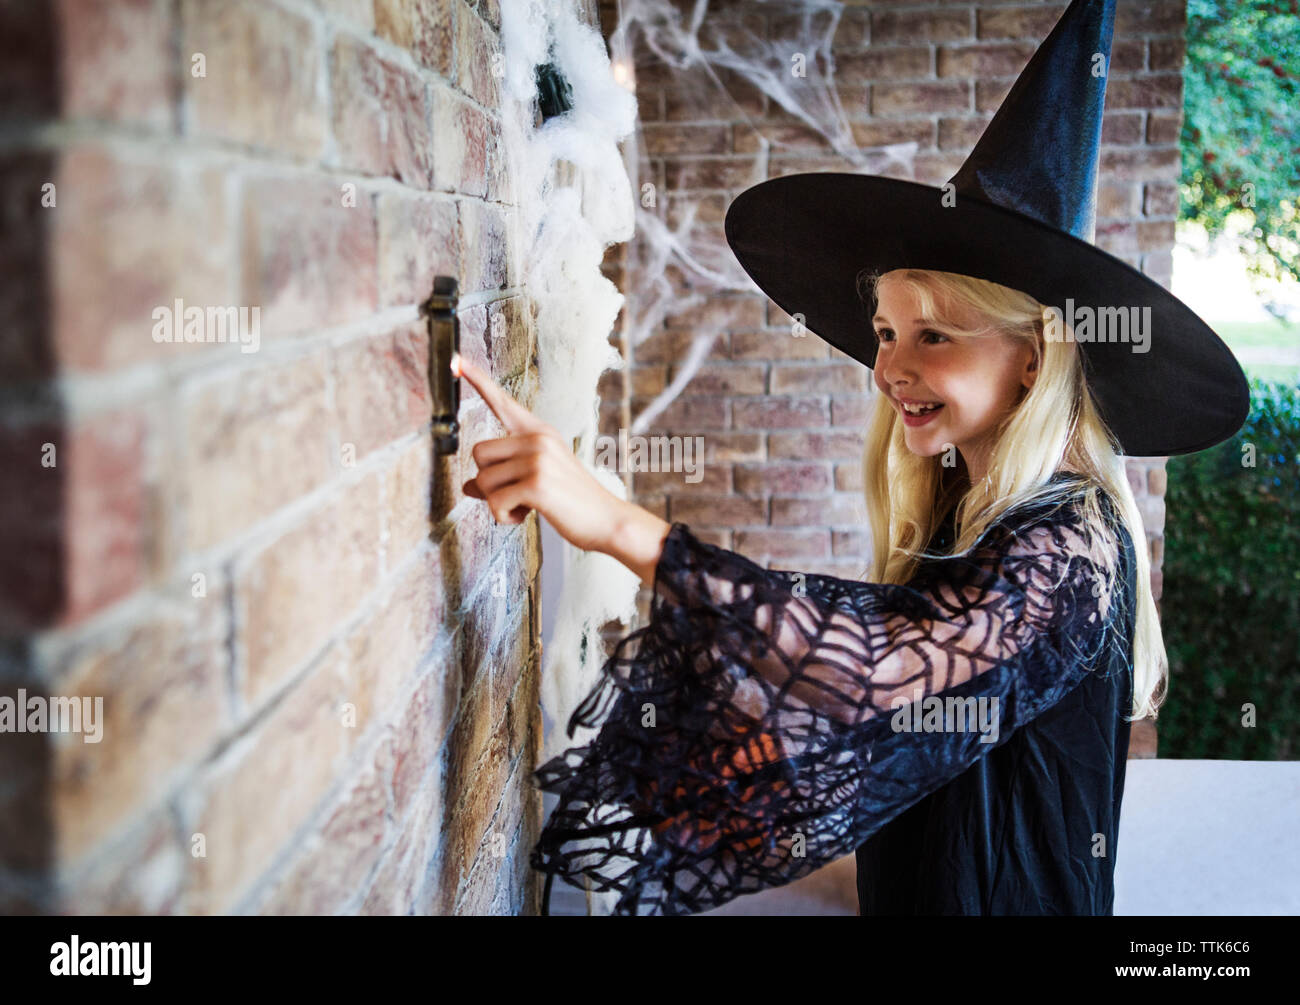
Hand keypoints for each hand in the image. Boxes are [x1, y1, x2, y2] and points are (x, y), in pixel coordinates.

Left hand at [455, 353, 626, 554]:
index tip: (456, 360)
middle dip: (488, 481)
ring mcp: (538, 459)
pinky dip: (504, 517)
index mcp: (539, 432)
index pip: (502, 402)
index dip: (477, 380)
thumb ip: (503, 478)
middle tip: (515, 494)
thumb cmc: (572, 502)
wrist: (606, 520)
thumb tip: (469, 486)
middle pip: (478, 453)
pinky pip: (494, 502)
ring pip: (483, 480)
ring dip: (496, 503)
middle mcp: (538, 439)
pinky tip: (526, 516)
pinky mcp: (536, 484)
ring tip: (525, 506)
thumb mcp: (537, 481)